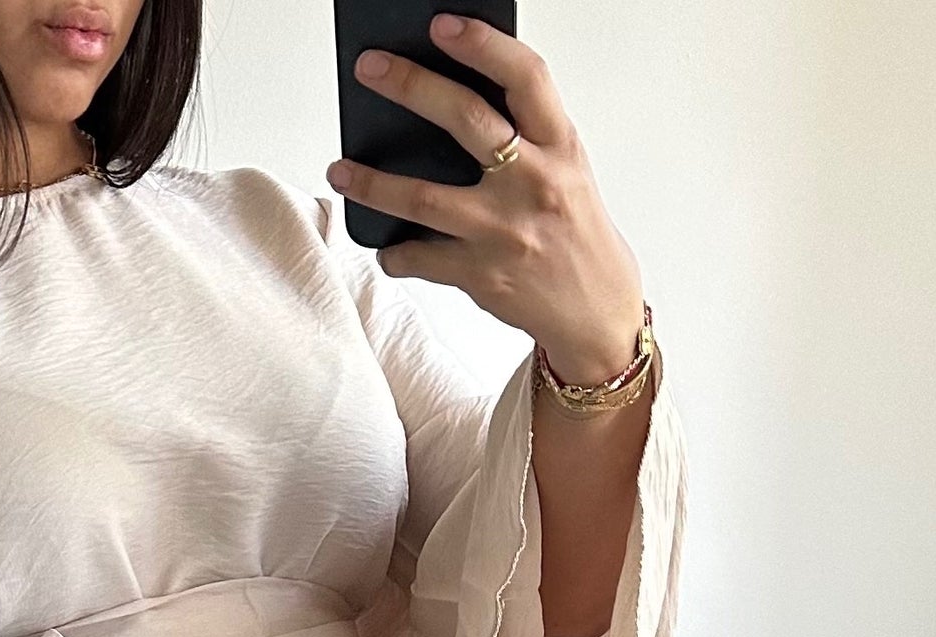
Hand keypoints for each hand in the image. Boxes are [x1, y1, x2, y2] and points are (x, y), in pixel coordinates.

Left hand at [328, 12, 644, 385]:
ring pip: (424, 198)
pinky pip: (421, 259)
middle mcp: (533, 184)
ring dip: (373, 183)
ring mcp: (504, 232)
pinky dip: (396, 253)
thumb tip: (451, 98)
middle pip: (465, 120)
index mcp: (560, 146)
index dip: (483, 45)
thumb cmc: (573, 231)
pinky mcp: (482, 276)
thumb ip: (524, 135)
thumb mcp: (565, 169)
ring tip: (340, 170)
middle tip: (370, 68)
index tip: (443, 26)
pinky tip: (386, 245)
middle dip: (412, 87)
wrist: (596, 309)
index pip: (525, 77)